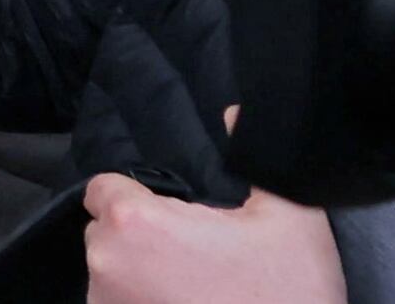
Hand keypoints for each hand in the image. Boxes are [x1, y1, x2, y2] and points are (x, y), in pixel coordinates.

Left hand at [82, 174, 342, 303]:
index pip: (103, 188)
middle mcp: (105, 263)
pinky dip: (141, 302)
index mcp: (133, 222)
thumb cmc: (291, 296)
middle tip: (194, 256)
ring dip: (138, 274)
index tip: (176, 217)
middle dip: (139, 236)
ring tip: (194, 289)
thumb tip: (235, 110)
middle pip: (104, 231)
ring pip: (110, 272)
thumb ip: (255, 158)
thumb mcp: (290, 220)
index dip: (137, 197)